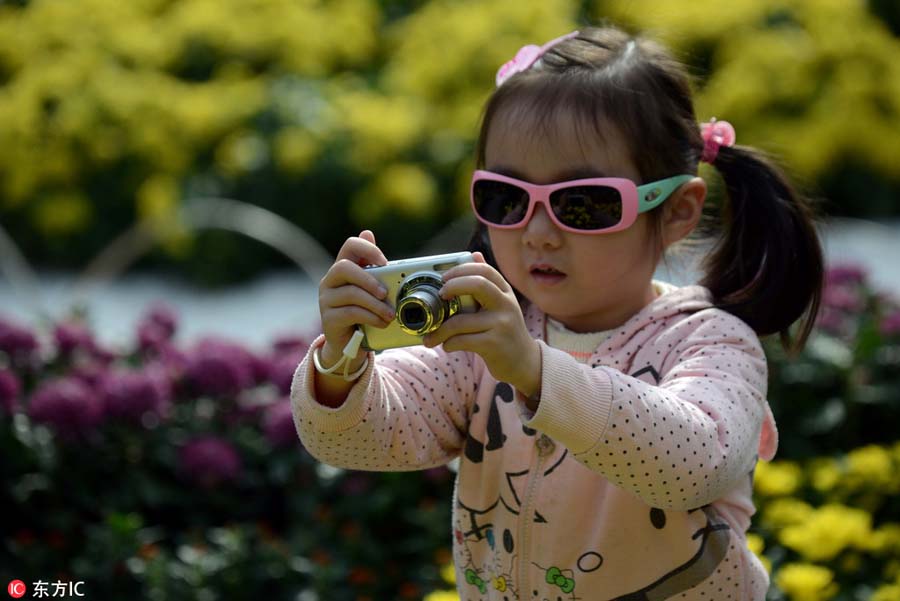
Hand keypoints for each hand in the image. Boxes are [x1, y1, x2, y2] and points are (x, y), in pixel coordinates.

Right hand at [318, 230, 394, 368]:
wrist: (349, 344)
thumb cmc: (363, 313)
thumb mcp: (371, 290)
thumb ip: (373, 268)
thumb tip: (368, 232)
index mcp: (343, 269)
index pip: (350, 245)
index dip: (368, 249)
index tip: (384, 262)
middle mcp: (330, 281)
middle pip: (343, 267)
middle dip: (368, 279)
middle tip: (385, 293)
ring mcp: (326, 300)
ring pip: (351, 293)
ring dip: (376, 304)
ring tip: (390, 314)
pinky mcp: (328, 318)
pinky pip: (351, 313)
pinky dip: (371, 317)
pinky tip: (381, 323)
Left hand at [422, 252, 541, 397]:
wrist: (524, 362)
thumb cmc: (505, 331)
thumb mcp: (501, 304)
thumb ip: (487, 282)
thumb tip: (474, 254)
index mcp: (505, 292)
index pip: (484, 270)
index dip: (461, 270)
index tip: (444, 278)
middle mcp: (506, 305)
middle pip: (478, 284)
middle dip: (453, 286)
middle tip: (440, 295)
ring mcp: (502, 324)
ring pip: (461, 321)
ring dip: (440, 330)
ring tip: (431, 337)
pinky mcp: (494, 344)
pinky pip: (462, 340)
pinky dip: (449, 343)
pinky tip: (447, 345)